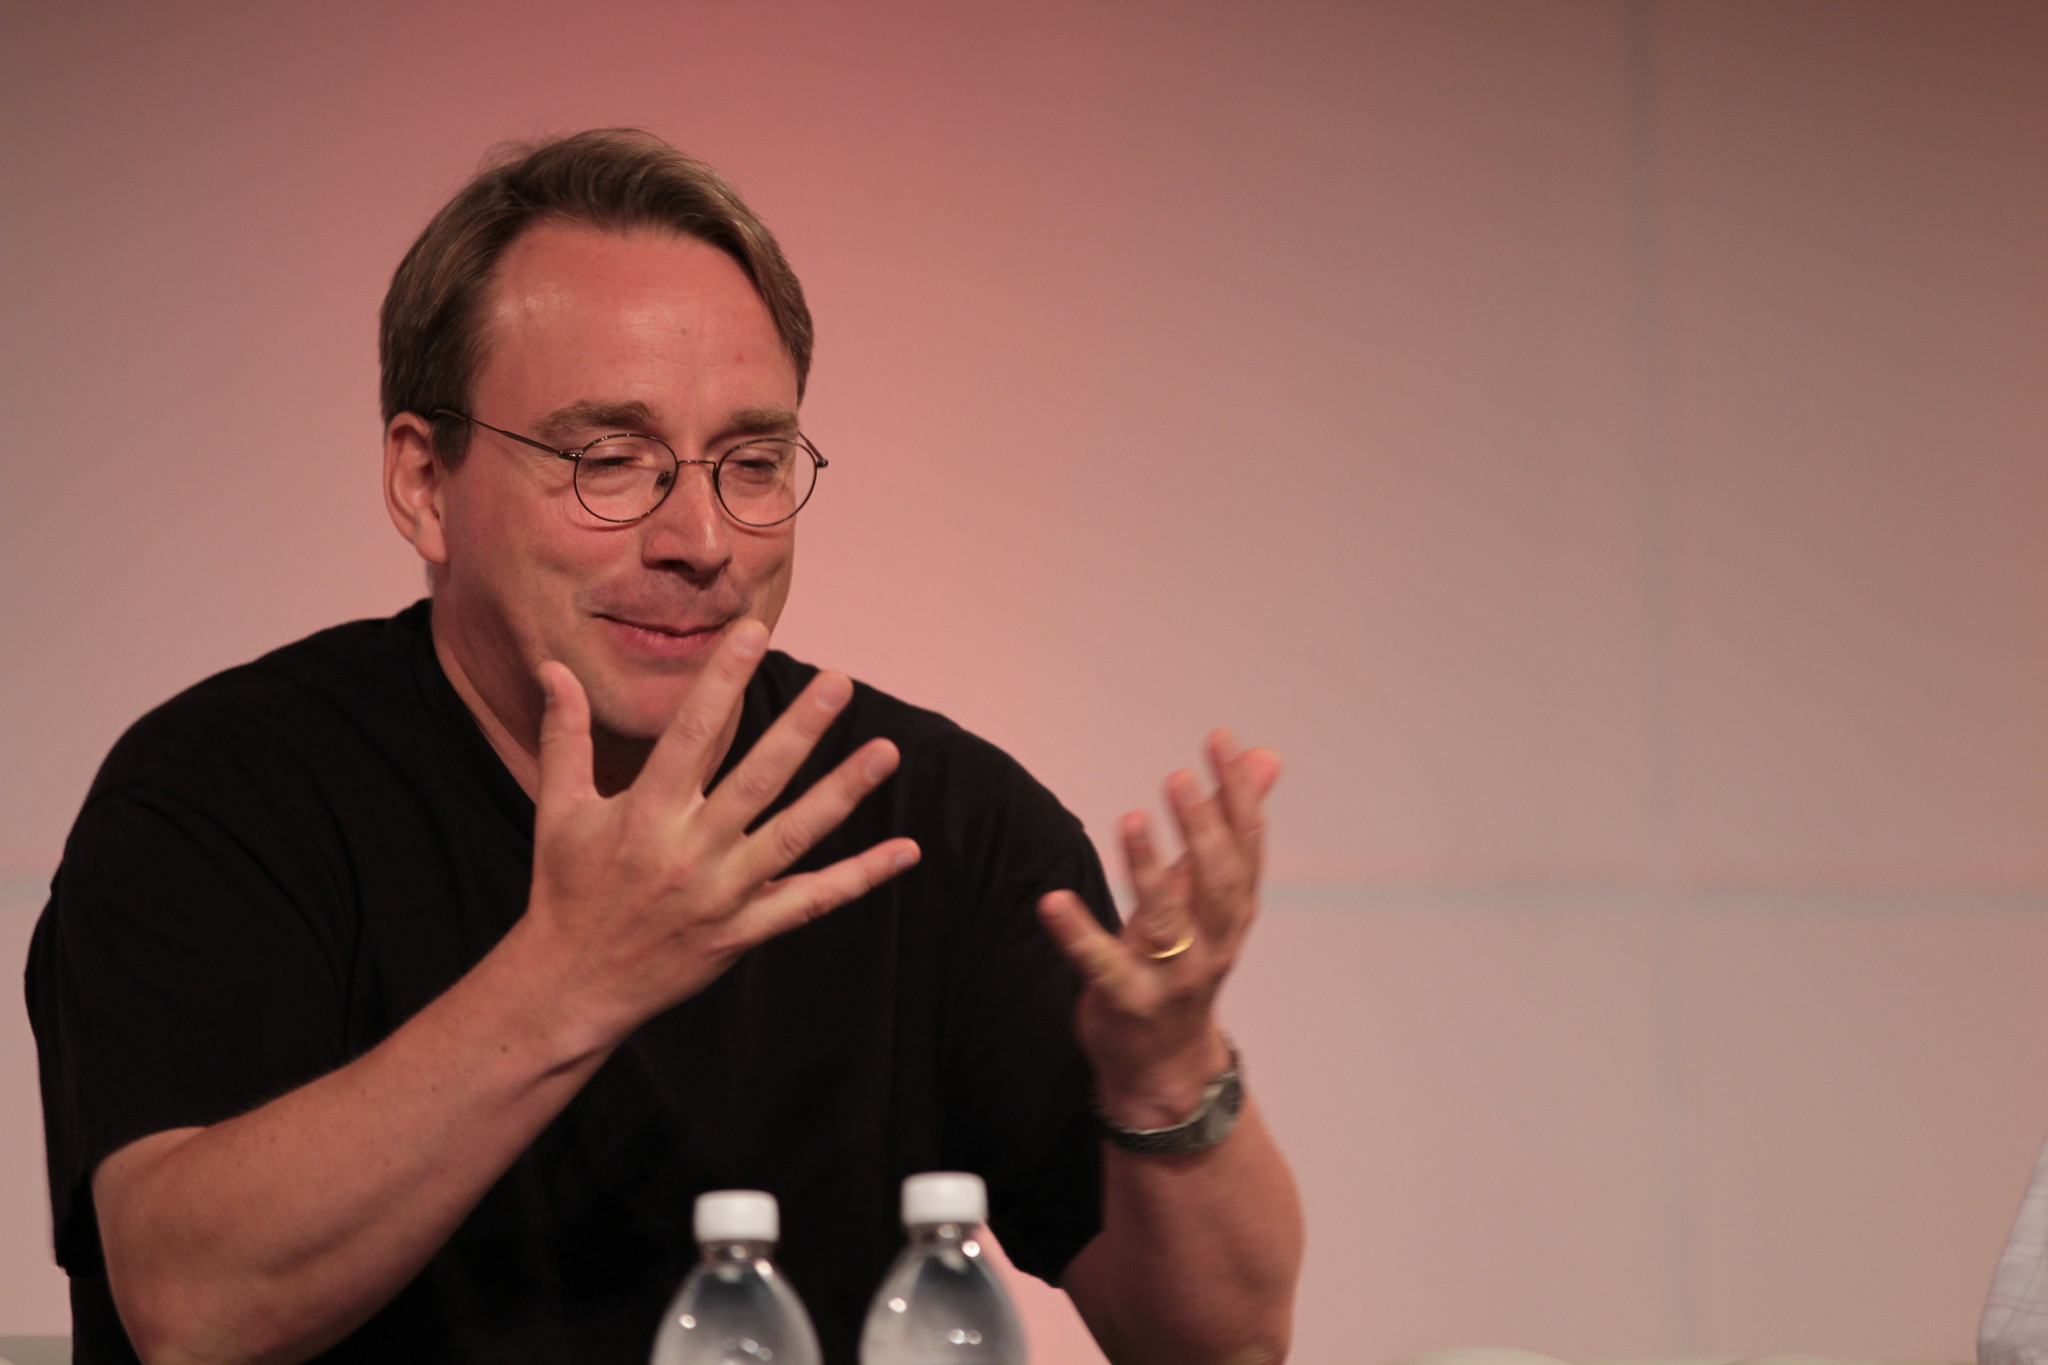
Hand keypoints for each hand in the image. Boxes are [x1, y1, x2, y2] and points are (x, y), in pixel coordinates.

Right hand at [519, 620, 919, 1043]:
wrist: (572, 986)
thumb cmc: (566, 889)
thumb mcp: (559, 811)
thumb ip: (566, 736)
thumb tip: (553, 668)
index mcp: (644, 814)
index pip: (690, 735)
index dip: (722, 682)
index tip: (753, 633)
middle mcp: (688, 851)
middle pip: (755, 780)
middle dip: (799, 730)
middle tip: (839, 683)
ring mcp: (722, 895)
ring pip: (794, 837)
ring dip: (843, 794)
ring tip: (886, 752)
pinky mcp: (744, 932)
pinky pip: (812, 902)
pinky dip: (860, 878)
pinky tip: (905, 850)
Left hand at [1038, 729, 1279, 1128]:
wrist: (1164, 1064)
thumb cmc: (1184, 962)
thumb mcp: (1211, 896)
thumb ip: (1229, 828)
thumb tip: (1266, 757)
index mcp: (1233, 913)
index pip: (1246, 847)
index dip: (1239, 794)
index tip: (1222, 741)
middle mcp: (1212, 944)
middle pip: (1217, 885)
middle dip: (1203, 830)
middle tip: (1181, 778)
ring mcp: (1171, 978)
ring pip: (1166, 923)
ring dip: (1149, 871)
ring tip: (1132, 820)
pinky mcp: (1126, 1002)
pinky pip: (1101, 966)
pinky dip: (1078, 935)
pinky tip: (1053, 901)